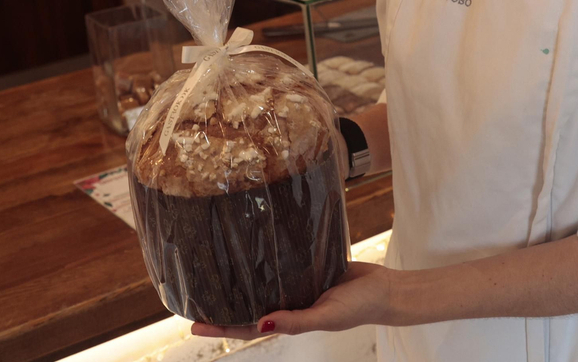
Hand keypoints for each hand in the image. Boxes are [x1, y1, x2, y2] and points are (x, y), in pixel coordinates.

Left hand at [190, 262, 397, 339]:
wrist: (384, 288)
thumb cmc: (358, 308)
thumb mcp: (326, 317)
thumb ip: (296, 321)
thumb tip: (262, 323)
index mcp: (288, 320)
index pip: (247, 326)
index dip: (221, 327)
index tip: (194, 325)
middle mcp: (287, 303)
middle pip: (247, 305)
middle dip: (221, 303)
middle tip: (193, 295)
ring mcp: (295, 285)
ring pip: (261, 284)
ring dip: (240, 281)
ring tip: (213, 271)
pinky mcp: (306, 266)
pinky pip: (280, 264)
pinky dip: (264, 260)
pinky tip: (250, 249)